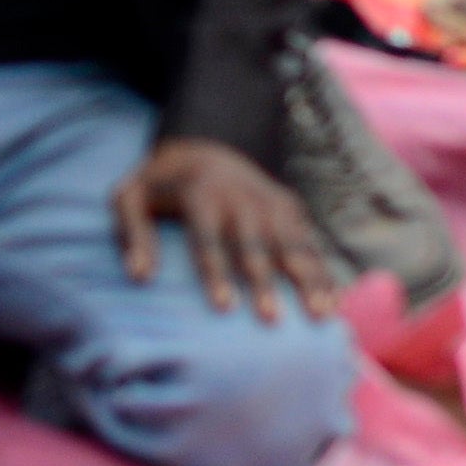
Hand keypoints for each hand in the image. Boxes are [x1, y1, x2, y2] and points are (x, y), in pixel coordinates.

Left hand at [116, 134, 341, 320]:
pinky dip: (324, 273)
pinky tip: (334, 304)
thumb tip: (138, 276)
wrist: (202, 146)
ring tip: (319, 316)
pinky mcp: (291, 208)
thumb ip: (131, 233)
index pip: (207, 238)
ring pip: (292, 245)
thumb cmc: (160, 185)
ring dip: (307, 281)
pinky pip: (311, 244)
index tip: (224, 308)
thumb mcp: (131, 197)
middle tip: (270, 320)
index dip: (215, 273)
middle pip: (253, 245)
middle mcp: (240, 197)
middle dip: (262, 282)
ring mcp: (270, 201)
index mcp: (200, 193)